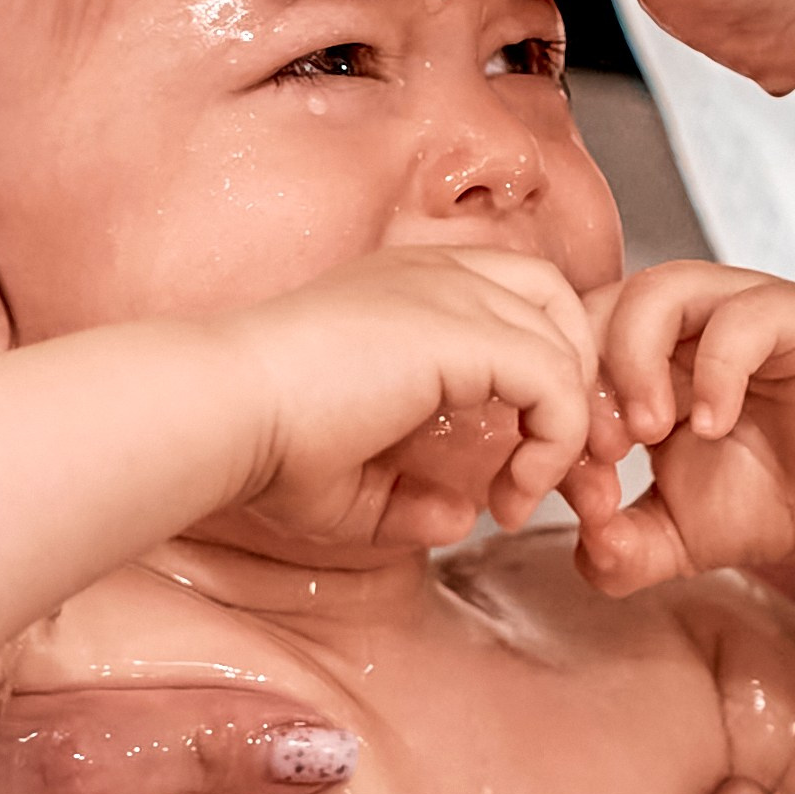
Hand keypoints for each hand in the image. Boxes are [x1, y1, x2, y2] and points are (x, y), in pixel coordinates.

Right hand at [222, 245, 612, 550]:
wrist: (222, 411)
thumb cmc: (261, 442)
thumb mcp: (350, 483)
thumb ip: (410, 498)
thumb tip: (461, 518)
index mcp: (406, 288)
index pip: (513, 299)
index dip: (534, 375)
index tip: (510, 463)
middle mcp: (435, 275)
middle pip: (557, 302)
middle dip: (572, 384)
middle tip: (544, 468)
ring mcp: (451, 292)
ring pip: (567, 342)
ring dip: (564, 430)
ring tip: (522, 494)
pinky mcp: (462, 330)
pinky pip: (557, 381)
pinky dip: (555, 444)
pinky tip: (512, 493)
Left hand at [578, 263, 794, 595]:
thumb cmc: (767, 506)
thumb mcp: (671, 539)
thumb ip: (617, 549)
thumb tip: (584, 547)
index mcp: (645, 358)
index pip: (568, 344)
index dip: (556, 403)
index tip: (569, 476)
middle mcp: (688, 323)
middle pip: (600, 304)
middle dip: (585, 377)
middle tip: (604, 450)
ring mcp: (742, 312)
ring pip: (660, 289)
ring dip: (635, 360)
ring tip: (649, 432)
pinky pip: (743, 315)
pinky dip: (716, 370)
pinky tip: (713, 426)